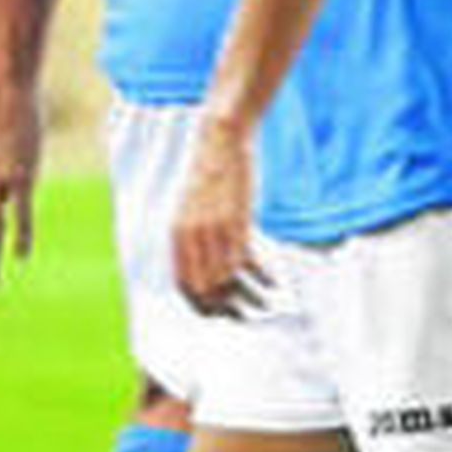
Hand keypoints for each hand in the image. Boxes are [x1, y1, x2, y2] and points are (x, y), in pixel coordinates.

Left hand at [172, 117, 270, 316]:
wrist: (220, 137)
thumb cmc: (210, 170)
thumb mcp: (193, 207)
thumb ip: (194, 235)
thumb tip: (207, 264)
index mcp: (176, 233)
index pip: (184, 284)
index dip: (200, 304)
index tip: (217, 313)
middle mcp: (192, 236)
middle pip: (205, 289)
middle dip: (225, 308)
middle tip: (242, 314)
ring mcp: (214, 230)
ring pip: (228, 281)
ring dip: (248, 298)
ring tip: (263, 305)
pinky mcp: (238, 221)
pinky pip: (248, 262)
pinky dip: (263, 277)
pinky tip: (274, 283)